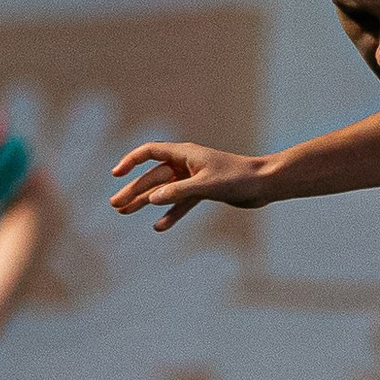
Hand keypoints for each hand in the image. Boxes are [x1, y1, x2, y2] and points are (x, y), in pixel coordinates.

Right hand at [108, 142, 271, 230]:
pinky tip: (159, 227)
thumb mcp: (205, 185)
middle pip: (153, 176)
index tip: (116, 174)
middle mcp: (186, 163)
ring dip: (146, 202)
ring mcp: (194, 178)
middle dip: (134, 190)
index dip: (131, 161)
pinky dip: (171, 214)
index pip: (150, 152)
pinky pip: (181, 203)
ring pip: (164, 191)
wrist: (264, 184)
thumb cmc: (237, 178)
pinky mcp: (203, 192)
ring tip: (126, 213)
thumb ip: (178, 192)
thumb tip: (151, 199)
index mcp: (185, 153)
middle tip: (116, 205)